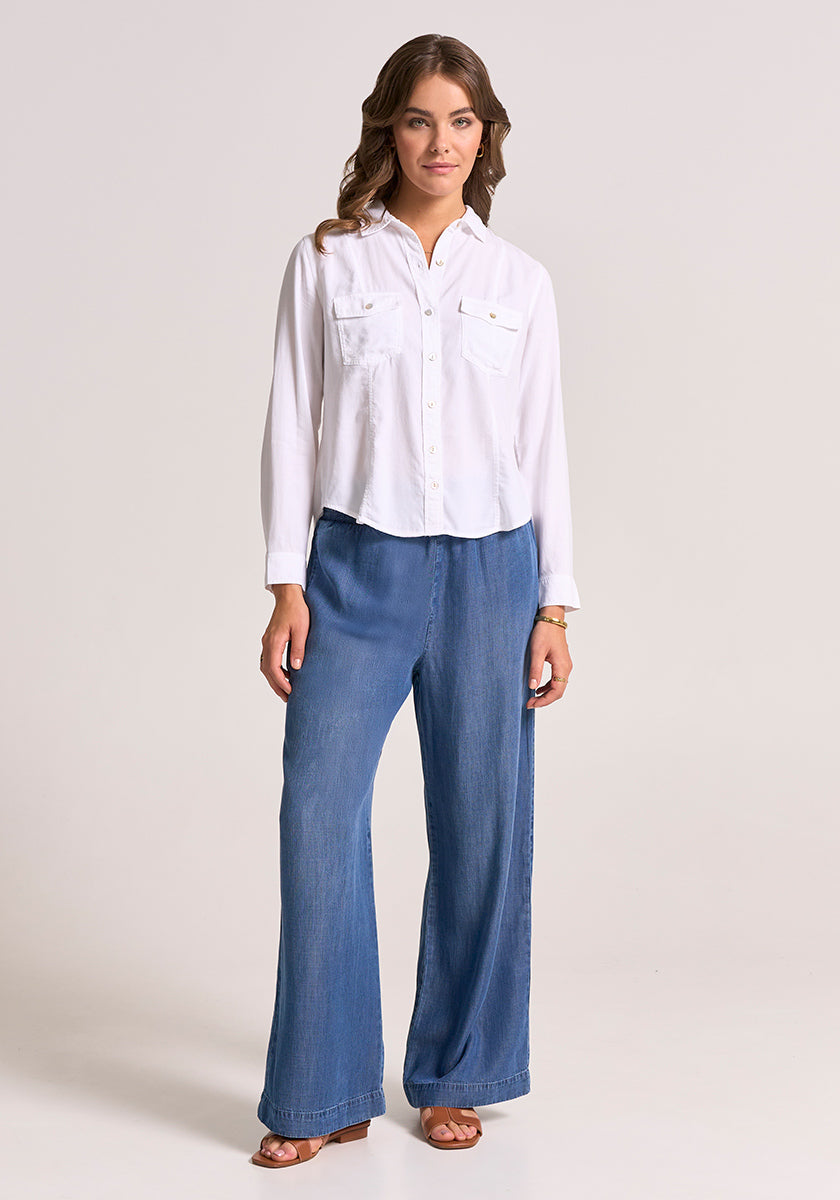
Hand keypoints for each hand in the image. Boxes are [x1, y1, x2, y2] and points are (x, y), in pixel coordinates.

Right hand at [260, 584, 310, 701]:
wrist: (289, 595)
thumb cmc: (297, 610)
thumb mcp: (302, 629)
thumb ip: (298, 649)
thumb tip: (296, 668)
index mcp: (274, 641)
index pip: (273, 668)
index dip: (281, 683)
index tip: (290, 692)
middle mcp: (267, 643)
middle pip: (267, 670)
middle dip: (276, 686)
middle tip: (287, 698)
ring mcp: (267, 641)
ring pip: (266, 666)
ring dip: (274, 679)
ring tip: (286, 690)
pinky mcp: (270, 639)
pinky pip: (268, 659)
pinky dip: (274, 670)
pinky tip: (286, 674)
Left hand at [526, 618, 571, 708]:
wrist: (551, 619)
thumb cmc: (545, 632)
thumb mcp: (537, 651)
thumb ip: (535, 670)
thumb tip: (532, 687)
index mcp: (562, 666)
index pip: (556, 692)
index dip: (544, 701)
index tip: (531, 704)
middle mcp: (566, 668)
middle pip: (558, 691)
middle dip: (544, 700)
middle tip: (530, 704)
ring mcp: (564, 665)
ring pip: (558, 686)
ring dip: (546, 694)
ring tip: (533, 698)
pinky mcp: (560, 662)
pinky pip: (556, 679)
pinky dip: (548, 686)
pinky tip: (538, 688)